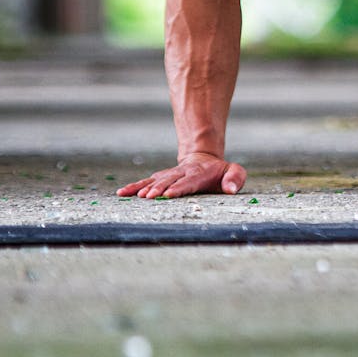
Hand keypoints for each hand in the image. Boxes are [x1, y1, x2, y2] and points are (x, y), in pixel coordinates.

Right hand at [116, 152, 246, 198]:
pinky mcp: (160, 178)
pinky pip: (145, 181)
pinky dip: (134, 186)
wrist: (203, 159)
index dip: (179, 187)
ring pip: (155, 180)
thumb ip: (235, 178)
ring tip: (135, 196)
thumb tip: (230, 189)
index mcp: (199, 173)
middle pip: (169, 181)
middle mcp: (182, 173)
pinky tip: (122, 193)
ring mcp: (169, 175)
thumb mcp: (234, 171)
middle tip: (149, 196)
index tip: (169, 194)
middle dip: (159, 188)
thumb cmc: (220, 172)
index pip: (189, 181)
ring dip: (145, 187)